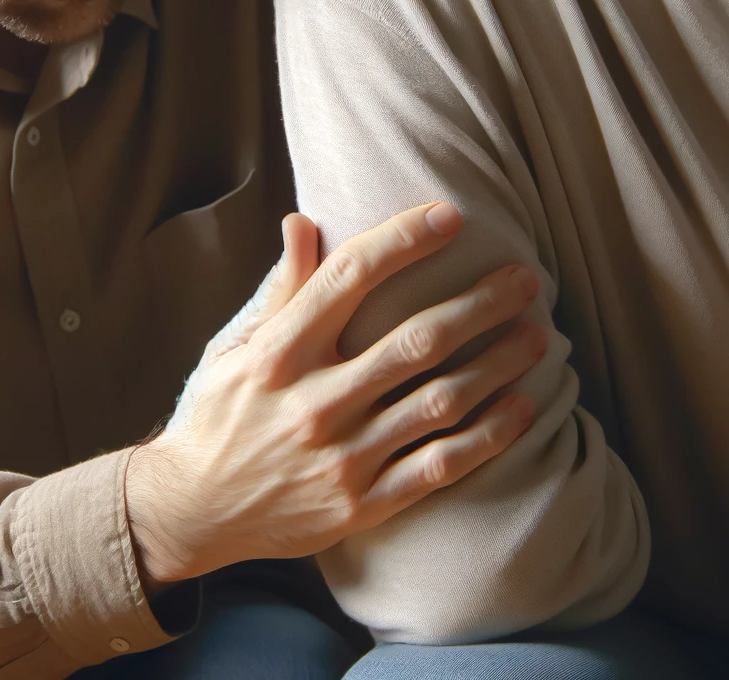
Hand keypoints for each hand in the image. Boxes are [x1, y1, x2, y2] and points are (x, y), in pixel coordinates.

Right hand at [126, 203, 545, 585]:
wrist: (191, 510)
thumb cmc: (218, 413)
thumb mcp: (233, 345)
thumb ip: (280, 289)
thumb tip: (302, 221)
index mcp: (279, 353)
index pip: (349, 278)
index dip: (404, 241)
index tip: (451, 216)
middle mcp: (314, 402)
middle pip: (416, 341)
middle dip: (480, 304)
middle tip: (524, 279)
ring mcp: (342, 457)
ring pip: (439, 402)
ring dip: (497, 365)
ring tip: (537, 336)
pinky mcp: (362, 503)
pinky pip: (439, 467)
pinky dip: (487, 437)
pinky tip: (521, 408)